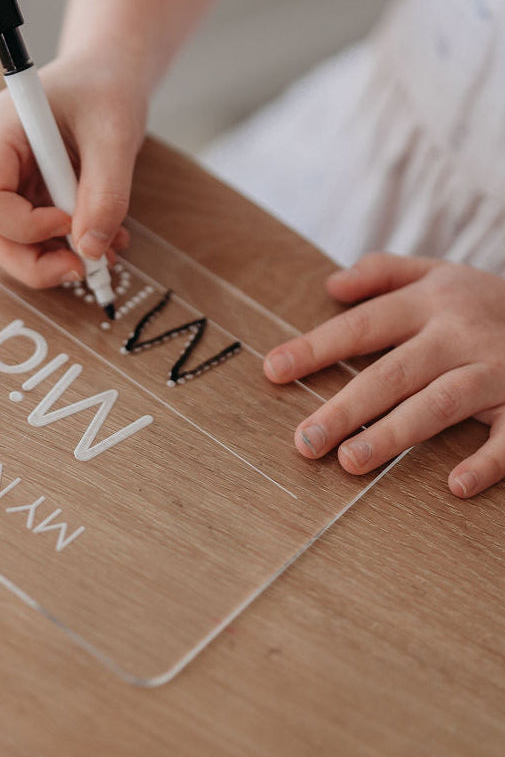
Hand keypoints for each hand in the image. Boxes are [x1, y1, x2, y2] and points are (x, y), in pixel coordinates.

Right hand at [0, 54, 146, 288]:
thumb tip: (91, 249)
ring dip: (56, 257)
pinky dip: (64, 245)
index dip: (26, 226)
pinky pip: (30, 234)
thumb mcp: (115, 135)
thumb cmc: (104, 89)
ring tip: (106, 248)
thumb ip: (106, 193)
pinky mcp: (16, 193)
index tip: (72, 221)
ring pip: (8, 242)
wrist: (104, 76)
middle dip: (37, 260)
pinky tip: (100, 235)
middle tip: (87, 266)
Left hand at [263, 253, 504, 498]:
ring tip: (351, 461)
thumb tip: (331, 284)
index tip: (273, 369)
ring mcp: (494, 371)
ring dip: (395, 435)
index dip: (317, 347)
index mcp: (430, 303)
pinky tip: (455, 484)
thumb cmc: (484, 301)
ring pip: (439, 404)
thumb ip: (383, 273)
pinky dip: (486, 461)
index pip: (363, 325)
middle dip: (346, 407)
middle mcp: (458, 336)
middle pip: (393, 373)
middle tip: (305, 441)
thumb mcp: (438, 272)